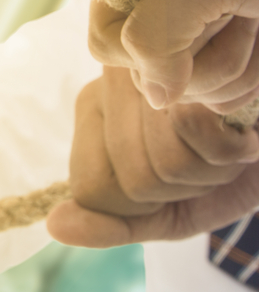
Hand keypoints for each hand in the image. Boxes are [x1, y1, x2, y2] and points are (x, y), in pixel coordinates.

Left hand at [46, 66, 258, 247]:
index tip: (174, 181)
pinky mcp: (187, 64)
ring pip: (166, 163)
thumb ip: (111, 223)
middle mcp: (106, 84)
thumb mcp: (166, 211)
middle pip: (134, 181)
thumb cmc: (221, 167)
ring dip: (213, 168)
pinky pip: (194, 130)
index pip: (92, 190)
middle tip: (205, 157)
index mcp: (90, 116)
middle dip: (185, 188)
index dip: (144, 204)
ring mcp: (145, 68)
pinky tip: (235, 122)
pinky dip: (231, 147)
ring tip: (222, 140)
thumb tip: (56, 226)